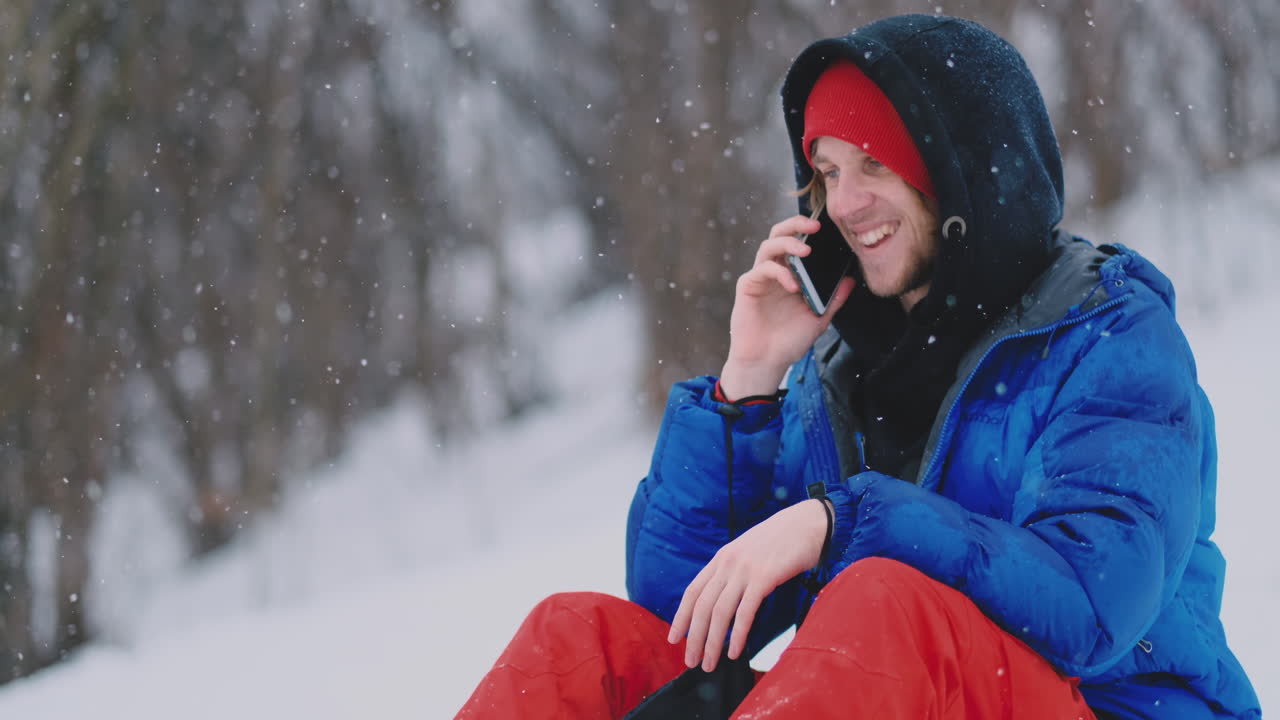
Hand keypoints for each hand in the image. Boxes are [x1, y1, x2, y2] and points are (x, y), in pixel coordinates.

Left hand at [667, 499, 828, 670]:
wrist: (808, 523)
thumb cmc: (782, 540)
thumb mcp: (749, 552)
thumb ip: (735, 571)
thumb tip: (725, 599)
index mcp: (722, 557)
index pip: (693, 591)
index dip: (681, 617)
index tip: (674, 638)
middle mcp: (728, 563)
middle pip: (702, 606)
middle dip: (694, 637)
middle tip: (691, 661)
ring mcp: (745, 570)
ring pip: (720, 612)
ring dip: (712, 642)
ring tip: (710, 664)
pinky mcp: (764, 577)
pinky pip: (745, 612)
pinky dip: (737, 635)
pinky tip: (734, 652)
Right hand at [719, 215, 855, 398]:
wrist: (767, 362)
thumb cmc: (789, 341)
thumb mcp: (819, 319)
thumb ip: (834, 299)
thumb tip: (851, 280)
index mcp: (790, 275)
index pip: (797, 243)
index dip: (808, 232)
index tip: (828, 229)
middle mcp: (774, 272)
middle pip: (779, 234)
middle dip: (795, 224)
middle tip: (814, 226)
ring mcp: (760, 278)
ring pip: (768, 246)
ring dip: (788, 243)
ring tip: (805, 251)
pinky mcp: (748, 286)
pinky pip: (762, 269)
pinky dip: (779, 272)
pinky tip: (792, 286)